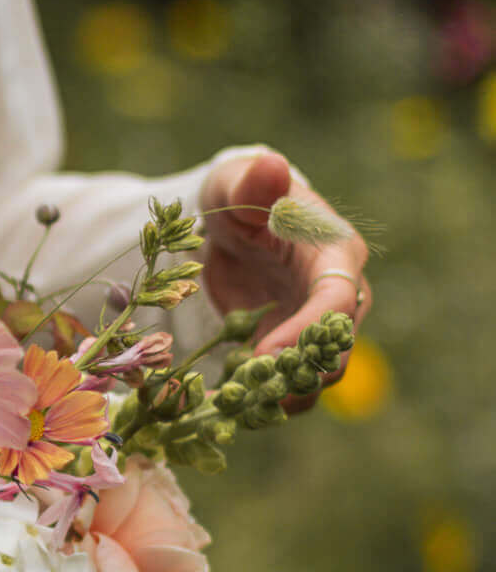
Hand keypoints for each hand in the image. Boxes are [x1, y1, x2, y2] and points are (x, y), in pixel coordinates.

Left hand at [200, 151, 371, 401]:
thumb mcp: (237, 185)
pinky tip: (228, 405)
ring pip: (318, 379)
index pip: (336, 301)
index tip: (262, 354)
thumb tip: (271, 165)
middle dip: (294, 377)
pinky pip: (292, 387)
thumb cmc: (240, 198)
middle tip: (242, 392)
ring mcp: (320, 329)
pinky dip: (264, 401)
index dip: (304, 332)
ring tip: (232, 405)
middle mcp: (342, 297)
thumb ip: (254, 181)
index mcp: (337, 254)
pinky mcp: (297, 350)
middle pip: (336, 352)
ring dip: (280, 398)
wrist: (232, 227)